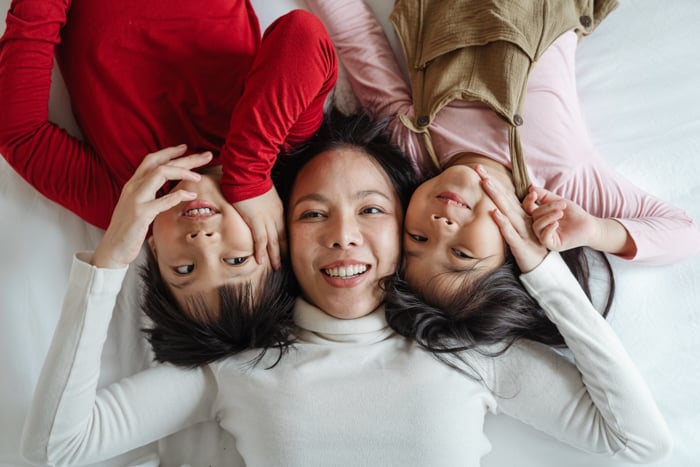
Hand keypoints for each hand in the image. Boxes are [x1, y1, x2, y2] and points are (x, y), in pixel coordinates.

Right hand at [91, 145, 212, 268]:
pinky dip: (178, 195)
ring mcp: (136, 199)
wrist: (112, 249)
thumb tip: (169, 191)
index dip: (169, 152)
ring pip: (160, 174)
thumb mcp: (138, 207)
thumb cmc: (128, 230)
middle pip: (161, 164)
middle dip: (185, 158)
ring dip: (183, 171)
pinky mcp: (140, 214)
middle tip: (206, 155)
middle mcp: (133, 187)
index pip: (151, 160)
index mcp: (133, 185)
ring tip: (199, 175)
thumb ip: (150, 196)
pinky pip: (162, 200)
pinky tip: (191, 194)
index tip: (185, 148)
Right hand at [232, 187, 285, 269]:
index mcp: (279, 210)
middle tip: (283, 264)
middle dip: (282, 253)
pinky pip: (260, 239)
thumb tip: (262, 210)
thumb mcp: (265, 194)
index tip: (286, 252)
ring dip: (274, 256)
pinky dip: (261, 251)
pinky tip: (261, 261)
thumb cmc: (253, 181)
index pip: (284, 230)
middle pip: (281, 238)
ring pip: (273, 242)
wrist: (248, 174)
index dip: (285, 243)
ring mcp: (266, 219)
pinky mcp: (255, 220)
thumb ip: (267, 205)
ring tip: (275, 267)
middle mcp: (275, 217)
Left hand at [476, 165, 547, 272]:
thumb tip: (496, 205)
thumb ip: (512, 216)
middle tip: (478, 167)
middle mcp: (521, 218)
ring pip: (507, 210)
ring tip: (486, 183)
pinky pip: (510, 232)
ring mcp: (521, 230)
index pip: (504, 193)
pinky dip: (502, 222)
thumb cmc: (530, 245)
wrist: (543, 266)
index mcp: (520, 214)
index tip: (478, 168)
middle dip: (491, 182)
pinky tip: (494, 213)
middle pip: (504, 197)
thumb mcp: (521, 228)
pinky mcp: (519, 244)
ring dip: (496, 196)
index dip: (492, 180)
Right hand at [522, 187, 599, 251]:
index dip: (528, 201)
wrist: (589, 225)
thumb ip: (544, 195)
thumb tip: (530, 188)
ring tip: (561, 213)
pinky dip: (548, 229)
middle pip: (534, 215)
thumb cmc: (574, 214)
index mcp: (539, 216)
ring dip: (548, 217)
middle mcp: (540, 226)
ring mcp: (544, 236)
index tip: (534, 194)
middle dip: (547, 208)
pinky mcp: (552, 245)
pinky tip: (556, 223)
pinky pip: (544, 238)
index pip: (527, 208)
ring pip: (537, 226)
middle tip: (562, 204)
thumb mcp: (558, 201)